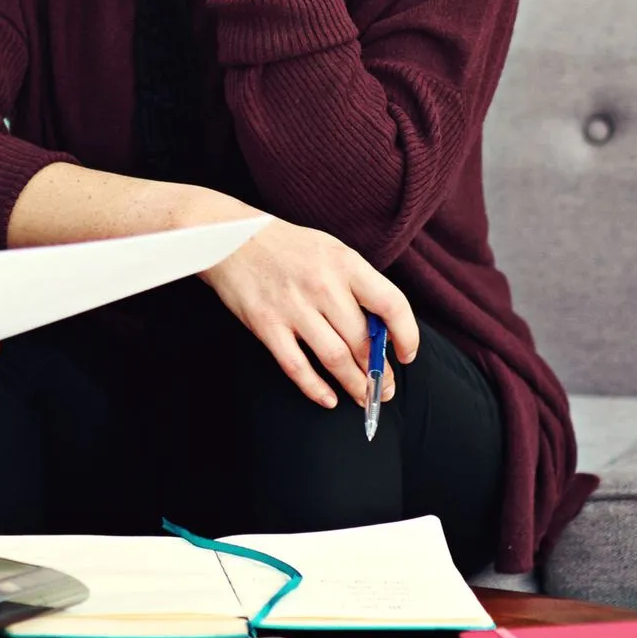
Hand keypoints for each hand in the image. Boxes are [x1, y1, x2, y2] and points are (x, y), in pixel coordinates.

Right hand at [201, 218, 415, 409]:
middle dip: (379, 372)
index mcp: (345, 263)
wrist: (229, 238)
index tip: (407, 354)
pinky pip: (296, 365)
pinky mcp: (265, 323)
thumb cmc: (286, 246)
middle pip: (362, 340)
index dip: (407, 335)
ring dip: (354, 385)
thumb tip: (382, 328)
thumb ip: (356, 284)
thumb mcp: (330, 251)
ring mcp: (292, 306)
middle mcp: (322, 285)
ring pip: (335, 358)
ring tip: (364, 397)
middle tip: (385, 388)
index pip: (391, 304)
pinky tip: (328, 399)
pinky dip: (315, 388)